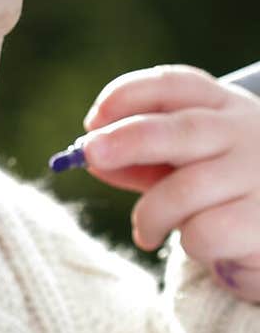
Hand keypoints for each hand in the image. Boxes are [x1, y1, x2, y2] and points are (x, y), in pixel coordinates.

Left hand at [79, 63, 259, 301]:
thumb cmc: (229, 195)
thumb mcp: (189, 165)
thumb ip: (143, 161)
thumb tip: (91, 158)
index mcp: (226, 108)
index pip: (176, 85)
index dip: (128, 95)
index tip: (93, 120)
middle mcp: (247, 134)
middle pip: (180, 129)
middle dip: (127, 139)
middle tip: (89, 153)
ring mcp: (259, 176)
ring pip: (183, 189)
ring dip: (150, 215)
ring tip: (146, 233)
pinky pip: (204, 231)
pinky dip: (189, 243)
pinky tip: (201, 247)